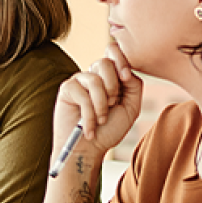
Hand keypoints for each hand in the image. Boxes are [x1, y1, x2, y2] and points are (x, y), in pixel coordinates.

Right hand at [53, 42, 142, 157]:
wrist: (89, 150)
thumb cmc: (109, 130)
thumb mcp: (131, 108)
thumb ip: (134, 86)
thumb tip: (125, 71)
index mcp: (110, 76)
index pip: (114, 52)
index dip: (122, 59)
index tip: (126, 77)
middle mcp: (94, 75)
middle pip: (105, 62)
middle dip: (113, 87)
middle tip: (112, 105)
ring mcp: (79, 81)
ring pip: (95, 78)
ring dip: (102, 105)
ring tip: (101, 120)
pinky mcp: (67, 89)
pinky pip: (82, 93)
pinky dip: (89, 115)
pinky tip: (89, 128)